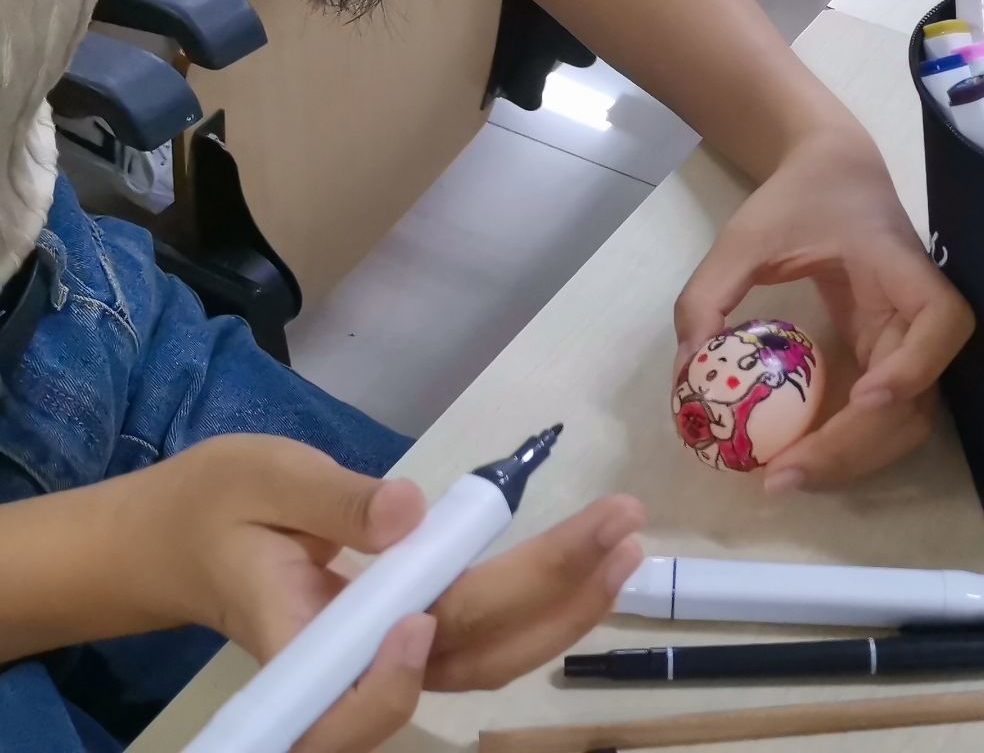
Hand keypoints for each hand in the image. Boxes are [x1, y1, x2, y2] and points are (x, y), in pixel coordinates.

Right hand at [123, 436, 644, 750]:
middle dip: (548, 595)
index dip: (392, 675)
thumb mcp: (261, 477)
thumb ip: (334, 500)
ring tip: (626, 545)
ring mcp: (390, 657)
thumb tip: (406, 515)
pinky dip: (546, 609)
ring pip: (488, 661)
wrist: (185, 542)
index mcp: (300, 632)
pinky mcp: (412, 640)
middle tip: (619, 524)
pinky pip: (487, 642)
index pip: (360, 678)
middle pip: (459, 655)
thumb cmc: (215, 505)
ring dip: (566, 609)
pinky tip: (594, 566)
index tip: (422, 619)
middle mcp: (355, 662)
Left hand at [675, 133, 973, 492]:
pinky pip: (880, 419)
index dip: (912, 367)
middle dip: (856, 445)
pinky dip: (844, 448)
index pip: (941, 323)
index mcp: (904, 268)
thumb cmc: (797, 198)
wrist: (830, 174)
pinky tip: (794, 461)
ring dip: (851, 460)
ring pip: (905, 422)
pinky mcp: (888, 361)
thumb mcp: (745, 234)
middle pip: (919, 398)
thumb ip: (710, 292)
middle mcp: (920, 314)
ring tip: (784, 480)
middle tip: (786, 474)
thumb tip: (686, 368)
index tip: (862, 397)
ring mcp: (908, 344)